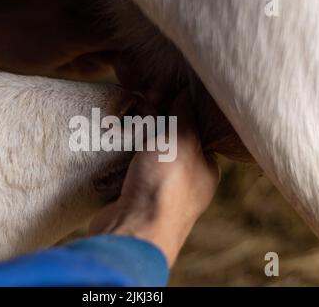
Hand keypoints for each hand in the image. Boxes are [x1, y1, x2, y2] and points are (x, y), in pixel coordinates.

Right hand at [89, 92, 219, 266]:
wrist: (134, 228)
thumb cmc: (165, 185)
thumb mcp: (180, 140)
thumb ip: (184, 115)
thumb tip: (186, 91)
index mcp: (205, 169)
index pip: (196, 132)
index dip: (181, 111)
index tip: (163, 95)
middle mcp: (185, 182)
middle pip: (169, 142)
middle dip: (154, 124)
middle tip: (140, 105)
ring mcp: (158, 191)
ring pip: (146, 155)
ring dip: (135, 138)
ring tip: (124, 118)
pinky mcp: (134, 196)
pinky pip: (128, 168)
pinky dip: (121, 155)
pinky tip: (113, 140)